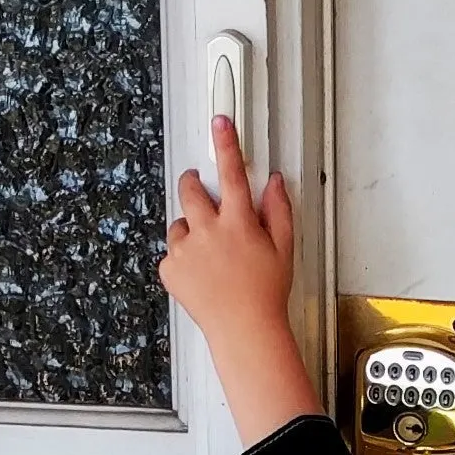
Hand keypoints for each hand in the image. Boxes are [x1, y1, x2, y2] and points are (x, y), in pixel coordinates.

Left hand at [160, 115, 321, 440]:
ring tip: (210, 256)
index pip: (233, 172)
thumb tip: (274, 184)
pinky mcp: (170, 269)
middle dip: (195, 186)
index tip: (220, 123)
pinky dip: (183, 261)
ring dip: (191, 231)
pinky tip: (202, 277)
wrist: (244, 331)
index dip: (226, 143)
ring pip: (180, 223)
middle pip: (191, 189)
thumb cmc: (266, 295)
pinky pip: (172, 254)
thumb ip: (278, 212)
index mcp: (239, 222)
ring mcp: (186, 249)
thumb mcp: (283, 251)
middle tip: (202, 193)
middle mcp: (209, 230)